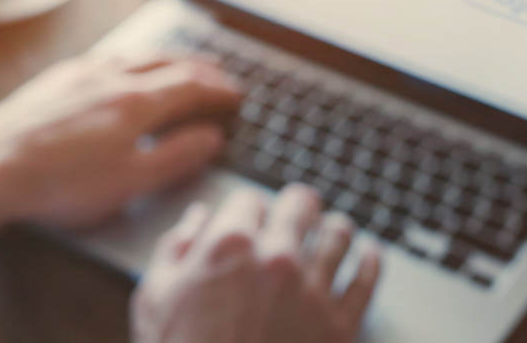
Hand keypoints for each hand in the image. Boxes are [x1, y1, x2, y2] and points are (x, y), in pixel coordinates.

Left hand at [0, 54, 241, 228]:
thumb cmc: (60, 183)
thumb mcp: (130, 182)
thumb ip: (176, 157)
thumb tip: (210, 137)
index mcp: (135, 101)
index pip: (190, 85)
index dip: (218, 89)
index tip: (236, 94)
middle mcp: (110, 76)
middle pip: (166, 62)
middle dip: (197, 66)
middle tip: (218, 72)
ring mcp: (79, 73)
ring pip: (134, 55)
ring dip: (165, 58)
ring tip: (179, 64)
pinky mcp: (55, 79)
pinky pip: (106, 57)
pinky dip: (131, 59)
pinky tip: (124, 67)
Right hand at [132, 184, 381, 342]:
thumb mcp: (155, 295)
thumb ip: (176, 247)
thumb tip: (196, 220)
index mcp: (229, 244)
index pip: (250, 198)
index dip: (247, 207)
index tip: (249, 218)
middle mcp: (276, 259)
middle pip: (302, 204)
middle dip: (297, 205)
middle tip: (298, 210)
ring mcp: (313, 292)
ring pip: (339, 235)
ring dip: (334, 227)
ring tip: (334, 228)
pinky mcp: (340, 327)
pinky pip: (367, 281)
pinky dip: (371, 261)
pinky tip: (369, 253)